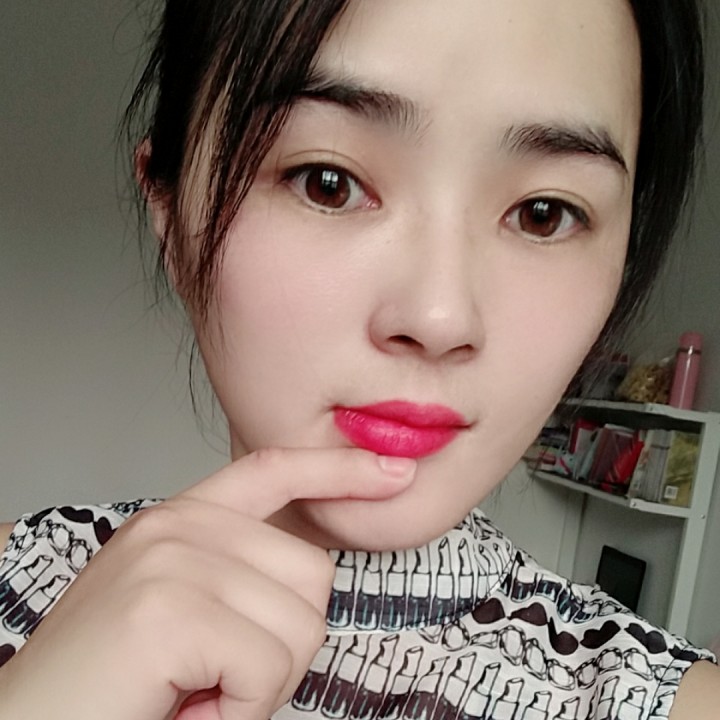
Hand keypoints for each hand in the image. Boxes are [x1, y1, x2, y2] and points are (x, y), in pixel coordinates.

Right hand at [0, 448, 415, 719]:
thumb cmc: (109, 683)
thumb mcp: (178, 605)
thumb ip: (235, 574)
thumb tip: (309, 578)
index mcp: (182, 518)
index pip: (275, 468)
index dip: (341, 468)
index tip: (394, 471)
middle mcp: (178, 525)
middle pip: (313, 575)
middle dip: (283, 645)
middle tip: (216, 676)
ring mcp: (172, 560)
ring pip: (300, 627)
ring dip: (259, 686)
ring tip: (194, 692)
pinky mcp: (168, 611)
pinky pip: (267, 670)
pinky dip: (240, 712)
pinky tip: (187, 710)